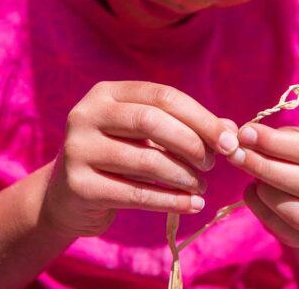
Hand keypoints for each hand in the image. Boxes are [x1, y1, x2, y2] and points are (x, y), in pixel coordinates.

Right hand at [40, 81, 239, 237]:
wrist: (67, 197)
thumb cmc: (118, 158)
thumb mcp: (147, 136)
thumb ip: (186, 127)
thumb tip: (231, 130)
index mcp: (106, 93)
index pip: (163, 96)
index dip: (201, 117)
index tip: (229, 140)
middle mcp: (86, 114)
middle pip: (151, 121)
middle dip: (191, 143)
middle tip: (212, 164)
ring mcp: (77, 149)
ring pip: (145, 160)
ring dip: (183, 176)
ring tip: (201, 186)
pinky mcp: (78, 186)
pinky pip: (136, 194)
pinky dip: (171, 201)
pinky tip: (192, 204)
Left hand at [227, 124, 298, 247]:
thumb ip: (278, 137)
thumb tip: (246, 137)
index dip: (277, 143)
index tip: (246, 134)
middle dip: (265, 167)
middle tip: (236, 154)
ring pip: (298, 214)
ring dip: (266, 192)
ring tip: (250, 175)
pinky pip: (285, 231)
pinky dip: (261, 210)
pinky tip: (252, 192)